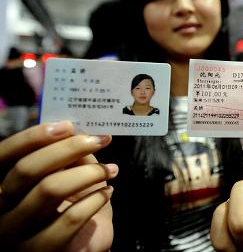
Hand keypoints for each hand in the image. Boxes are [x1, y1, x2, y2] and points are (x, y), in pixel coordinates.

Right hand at [0, 121, 116, 251]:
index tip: (67, 125)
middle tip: (100, 140)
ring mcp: (16, 234)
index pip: (4, 154)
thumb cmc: (70, 208)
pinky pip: (71, 217)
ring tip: (110, 170)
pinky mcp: (41, 251)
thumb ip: (64, 156)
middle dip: (69, 148)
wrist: (81, 248)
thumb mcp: (65, 176)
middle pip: (28, 169)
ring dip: (88, 173)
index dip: (33, 137)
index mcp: (2, 186)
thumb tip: (77, 131)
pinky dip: (95, 199)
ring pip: (50, 190)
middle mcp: (0, 209)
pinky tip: (107, 192)